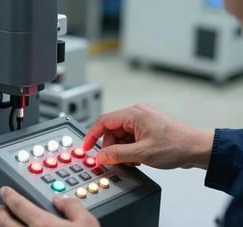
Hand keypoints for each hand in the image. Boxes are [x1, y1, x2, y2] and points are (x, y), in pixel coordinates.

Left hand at [0, 186, 99, 226]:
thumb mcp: (88, 223)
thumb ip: (72, 206)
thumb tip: (61, 200)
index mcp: (42, 225)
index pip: (19, 205)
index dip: (10, 196)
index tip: (5, 192)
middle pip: (6, 223)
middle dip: (2, 213)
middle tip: (1, 207)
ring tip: (6, 224)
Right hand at [83, 104, 213, 168]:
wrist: (198, 149)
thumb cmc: (176, 145)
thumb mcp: (141, 153)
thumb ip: (117, 154)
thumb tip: (100, 156)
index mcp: (134, 114)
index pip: (103, 121)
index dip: (91, 135)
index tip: (86, 148)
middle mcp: (137, 113)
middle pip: (111, 130)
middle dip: (110, 147)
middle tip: (115, 160)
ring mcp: (143, 120)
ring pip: (121, 135)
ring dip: (122, 149)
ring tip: (132, 160)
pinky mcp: (148, 128)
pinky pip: (130, 138)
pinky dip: (130, 149)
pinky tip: (138, 157)